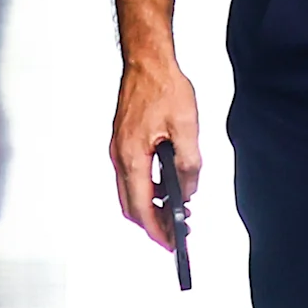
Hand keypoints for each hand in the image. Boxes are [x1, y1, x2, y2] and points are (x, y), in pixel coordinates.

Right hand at [111, 57, 199, 249]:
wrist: (147, 63)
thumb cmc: (164, 89)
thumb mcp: (187, 127)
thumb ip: (188, 163)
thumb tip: (188, 191)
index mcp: (132, 157)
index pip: (141, 207)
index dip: (156, 229)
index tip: (171, 243)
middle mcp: (120, 157)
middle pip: (131, 205)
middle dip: (153, 223)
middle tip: (176, 233)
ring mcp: (119, 150)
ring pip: (130, 192)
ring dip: (150, 206)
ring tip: (177, 213)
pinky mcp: (123, 143)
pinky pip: (131, 176)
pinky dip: (146, 189)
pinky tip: (167, 188)